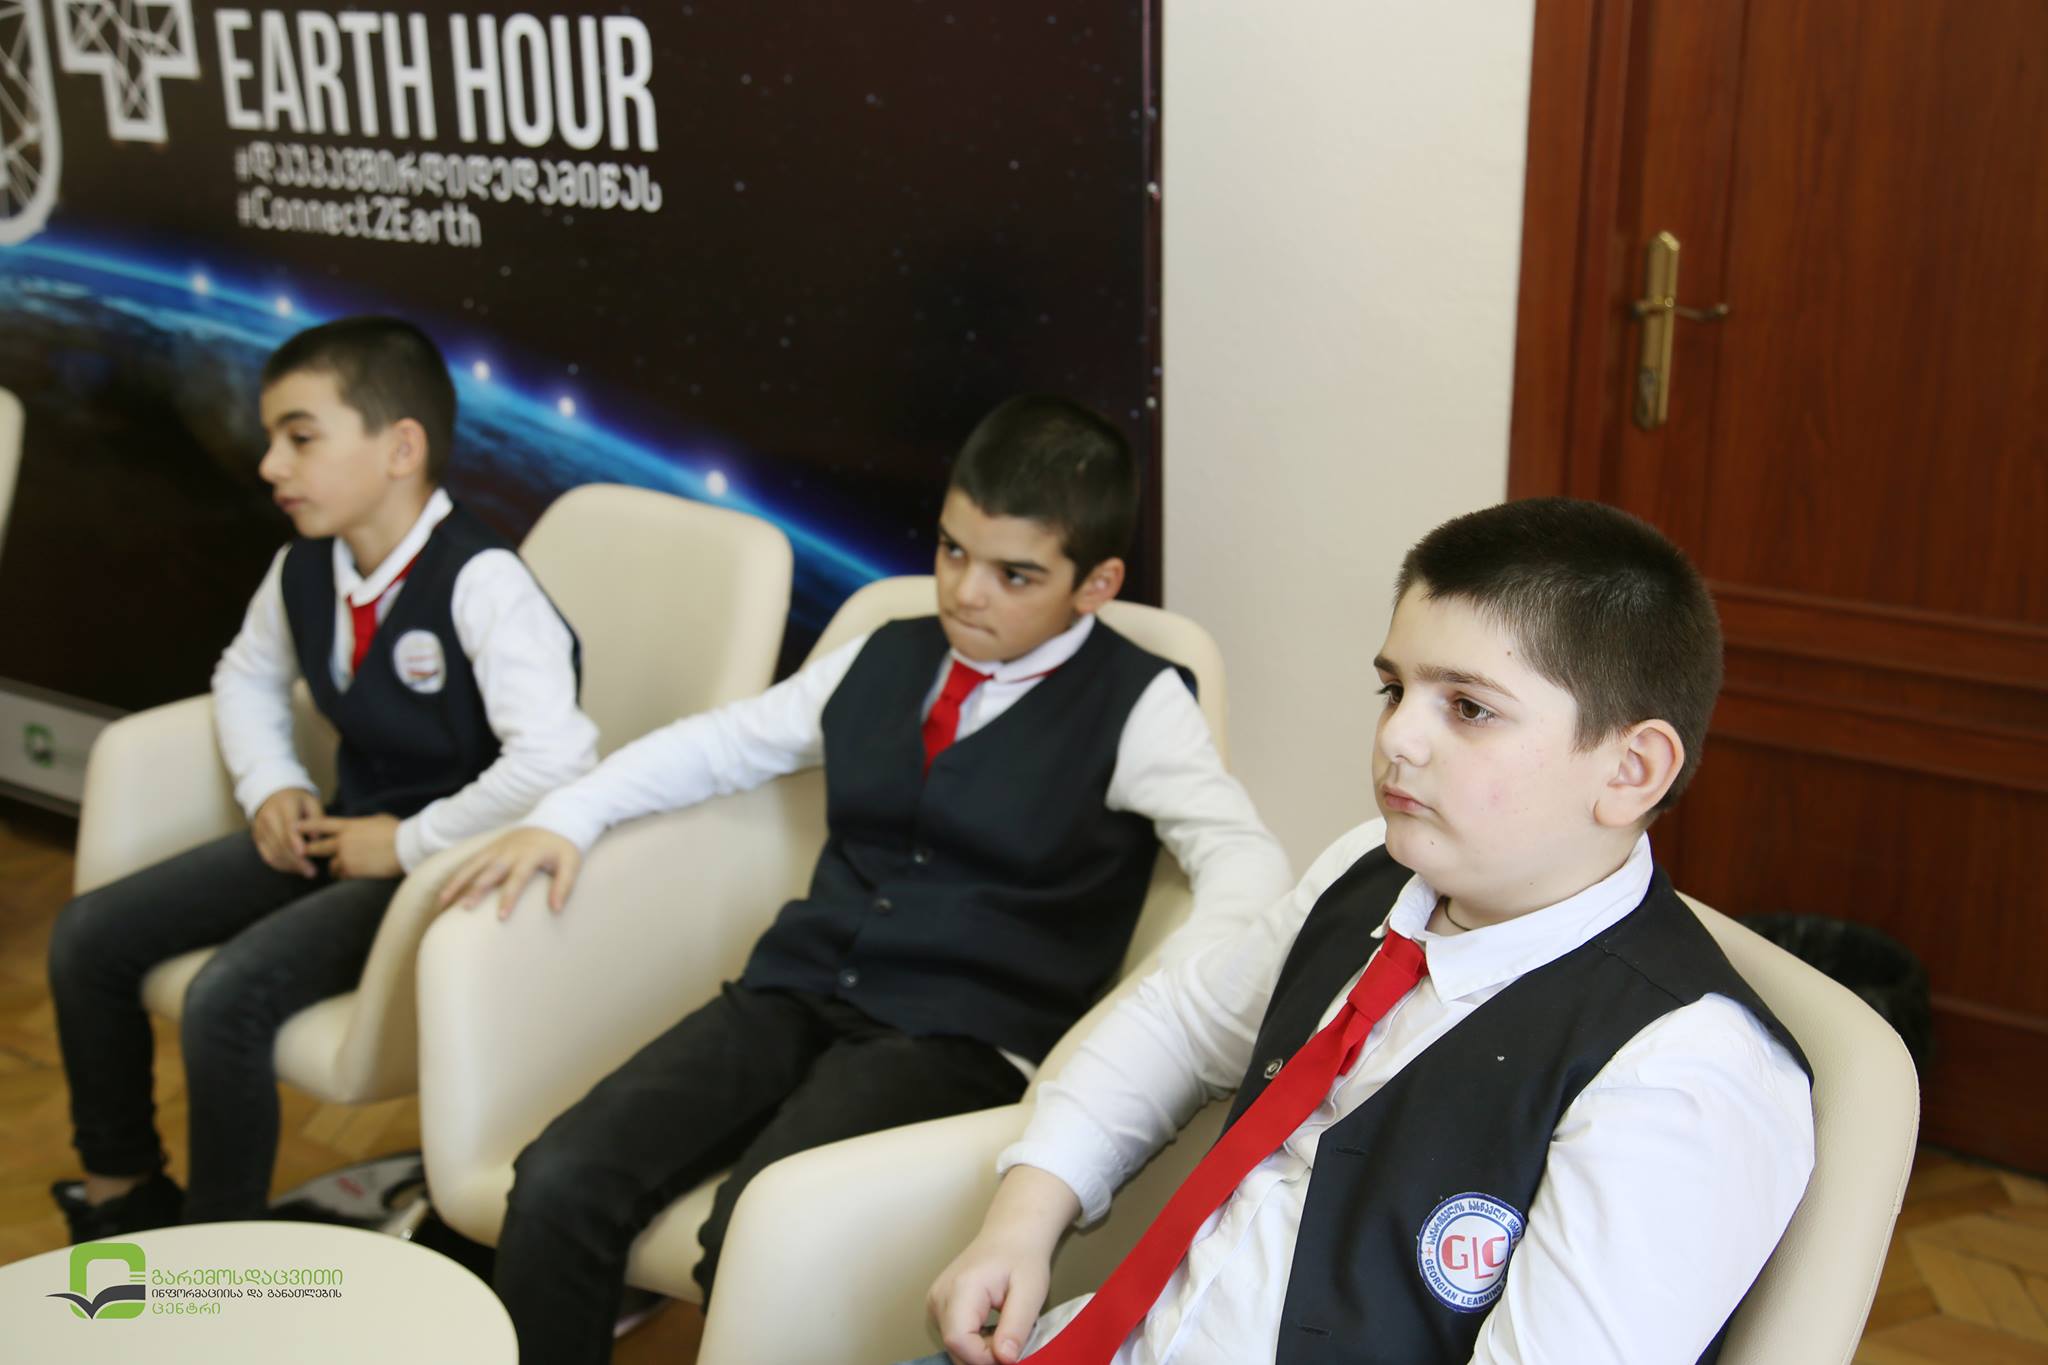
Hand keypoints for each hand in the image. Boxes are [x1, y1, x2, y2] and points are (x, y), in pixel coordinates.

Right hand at [251, 788, 322, 876]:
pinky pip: (267, 855)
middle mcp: (269, 817)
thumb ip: (317, 818)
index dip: (295, 842)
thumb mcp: (311, 801)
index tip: (304, 854)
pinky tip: (294, 869)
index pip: (288, 826)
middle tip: (312, 872)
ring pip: (273, 852)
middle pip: (280, 843)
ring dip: (290, 865)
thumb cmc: (298, 800)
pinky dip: (280, 865)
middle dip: (296, 860)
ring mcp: (260, 828)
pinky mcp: (257, 838)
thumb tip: (316, 839)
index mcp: (284, 806)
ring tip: (306, 872)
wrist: (273, 794)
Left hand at [301, 814, 402, 878]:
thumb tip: (363, 826)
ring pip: (331, 865)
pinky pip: (342, 875)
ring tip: (340, 869)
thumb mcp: (378, 820)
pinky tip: (354, 874)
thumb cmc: (397, 831)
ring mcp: (346, 857)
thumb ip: (364, 824)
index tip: (295, 827)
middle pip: (317, 847)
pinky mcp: (352, 871)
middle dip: (308, 850)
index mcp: (348, 826)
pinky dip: (346, 875)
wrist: (405, 847)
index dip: (306, 825)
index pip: (321, 824)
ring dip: (335, 867)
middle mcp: (342, 841)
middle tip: (302, 852)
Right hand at [437, 827, 582, 918]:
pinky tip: (444, 894)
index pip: (518, 878)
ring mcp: (496, 849)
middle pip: (490, 872)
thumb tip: (556, 910)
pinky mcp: (489, 849)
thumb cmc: (562, 849)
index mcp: (530, 855)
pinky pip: (469, 863)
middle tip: (464, 909)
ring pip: (473, 866)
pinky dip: (455, 877)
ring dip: (457, 883)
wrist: (553, 821)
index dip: (509, 898)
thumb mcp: (571, 864)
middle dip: (476, 890)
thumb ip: (564, 886)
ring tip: (442, 902)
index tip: (500, 917)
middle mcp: (509, 851)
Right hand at [929, 1166, 1079, 1364]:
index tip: (1011, 1353)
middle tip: (1012, 1341)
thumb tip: (1005, 1360)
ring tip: (1004, 1330)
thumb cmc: (1022, 1257)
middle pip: (954, 1347)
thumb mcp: (1031, 1292)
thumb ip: (1016, 1327)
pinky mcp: (938, 1307)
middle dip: (985, 1356)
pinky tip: (991, 1328)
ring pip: (953, 1347)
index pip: (959, 1341)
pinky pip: (954, 1338)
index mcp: (961, 1288)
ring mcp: (935, 1302)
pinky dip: (974, 1343)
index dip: (984, 1358)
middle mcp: (939, 1296)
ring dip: (980, 1351)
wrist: (1011, 1235)